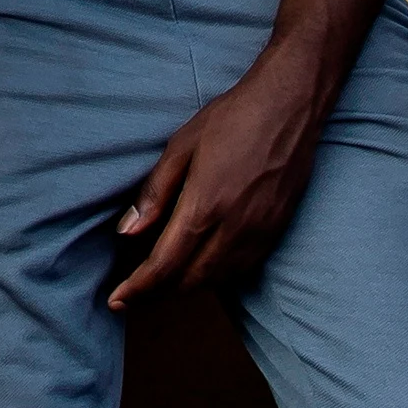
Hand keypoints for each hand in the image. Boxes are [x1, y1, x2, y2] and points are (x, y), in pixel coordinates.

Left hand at [107, 58, 325, 302]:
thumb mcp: (181, 147)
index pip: (165, 266)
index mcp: (205, 206)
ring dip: (186, 288)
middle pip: (190, 281)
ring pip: (217, 280)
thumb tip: (126, 232)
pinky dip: (216, 277)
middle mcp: (235, 229)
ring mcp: (260, 233)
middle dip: (158, 293)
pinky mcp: (277, 231)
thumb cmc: (232, 119)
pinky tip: (201, 268)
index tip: (116, 301)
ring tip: (160, 284)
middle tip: (132, 294)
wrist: (290, 106)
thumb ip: (155, 194)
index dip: (138, 288)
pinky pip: (242, 269)